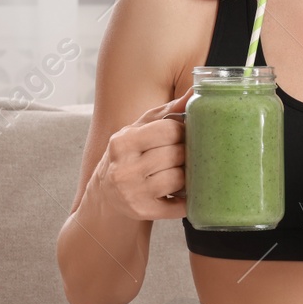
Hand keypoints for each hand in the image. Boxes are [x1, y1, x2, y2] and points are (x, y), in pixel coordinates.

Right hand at [88, 89, 189, 221]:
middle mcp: (124, 168)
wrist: (106, 194)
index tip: (184, 136)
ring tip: (181, 172)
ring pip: (179, 179)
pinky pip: (178, 205)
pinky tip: (182, 194)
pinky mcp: (142, 212)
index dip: (183, 132)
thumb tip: (197, 91)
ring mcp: (132, 192)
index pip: (169, 130)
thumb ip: (167, 112)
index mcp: (123, 142)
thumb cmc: (128, 155)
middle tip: (185, 155)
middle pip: (176, 155)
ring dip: (186, 176)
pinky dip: (186, 200)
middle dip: (186, 154)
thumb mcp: (139, 130)